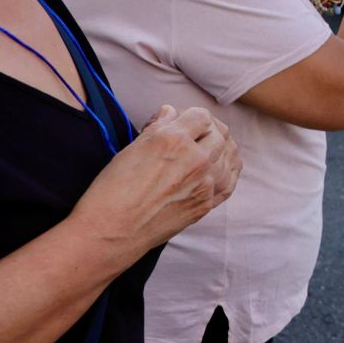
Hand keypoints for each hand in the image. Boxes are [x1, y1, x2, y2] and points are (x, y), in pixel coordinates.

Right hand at [69, 106, 241, 265]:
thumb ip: (158, 127)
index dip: (193, 116)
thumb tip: (171, 111)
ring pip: (230, 154)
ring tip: (210, 147)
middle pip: (219, 133)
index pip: (201, 116)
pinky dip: (228, 168)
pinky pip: (231, 179)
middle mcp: (196, 160)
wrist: (112, 231)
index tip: (186, 121)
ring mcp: (205, 183)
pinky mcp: (207, 203)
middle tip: (198, 133)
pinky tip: (221, 165)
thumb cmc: (113, 189)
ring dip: (222, 147)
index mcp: (174, 141)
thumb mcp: (131, 148)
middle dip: (209, 129)